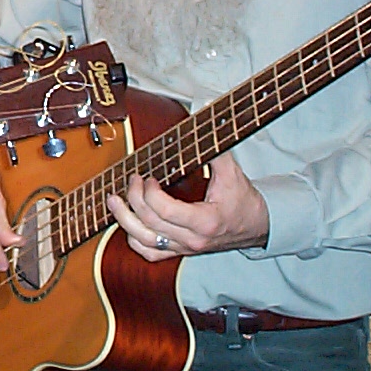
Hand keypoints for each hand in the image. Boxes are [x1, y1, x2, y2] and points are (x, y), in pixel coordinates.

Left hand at [105, 152, 268, 261]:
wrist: (257, 227)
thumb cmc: (243, 200)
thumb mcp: (232, 173)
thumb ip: (214, 148)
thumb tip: (202, 117)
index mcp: (204, 222)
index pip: (164, 211)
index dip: (149, 192)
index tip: (149, 176)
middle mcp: (192, 240)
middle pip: (150, 223)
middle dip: (134, 198)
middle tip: (133, 179)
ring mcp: (184, 248)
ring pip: (145, 242)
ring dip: (124, 220)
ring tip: (113, 200)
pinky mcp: (179, 251)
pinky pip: (150, 253)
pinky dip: (134, 239)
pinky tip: (127, 222)